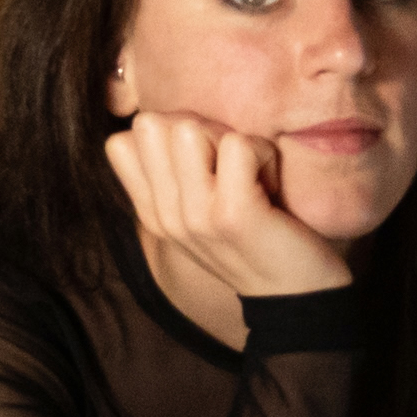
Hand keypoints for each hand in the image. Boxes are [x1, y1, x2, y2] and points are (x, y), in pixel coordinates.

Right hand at [103, 111, 353, 303]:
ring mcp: (195, 217)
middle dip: (199, 129)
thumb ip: (175, 172)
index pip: (119, 143)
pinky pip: (238, 145)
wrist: (297, 296)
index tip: (202, 163)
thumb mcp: (200, 210)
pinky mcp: (232, 215)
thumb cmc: (257, 238)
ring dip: (231, 139)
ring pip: (188, 128)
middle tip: (231, 166)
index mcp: (152, 213)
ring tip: (250, 175)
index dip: (166, 134)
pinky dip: (263, 154)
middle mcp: (164, 215)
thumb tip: (165, 119)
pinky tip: (270, 186)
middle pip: (152, 124)